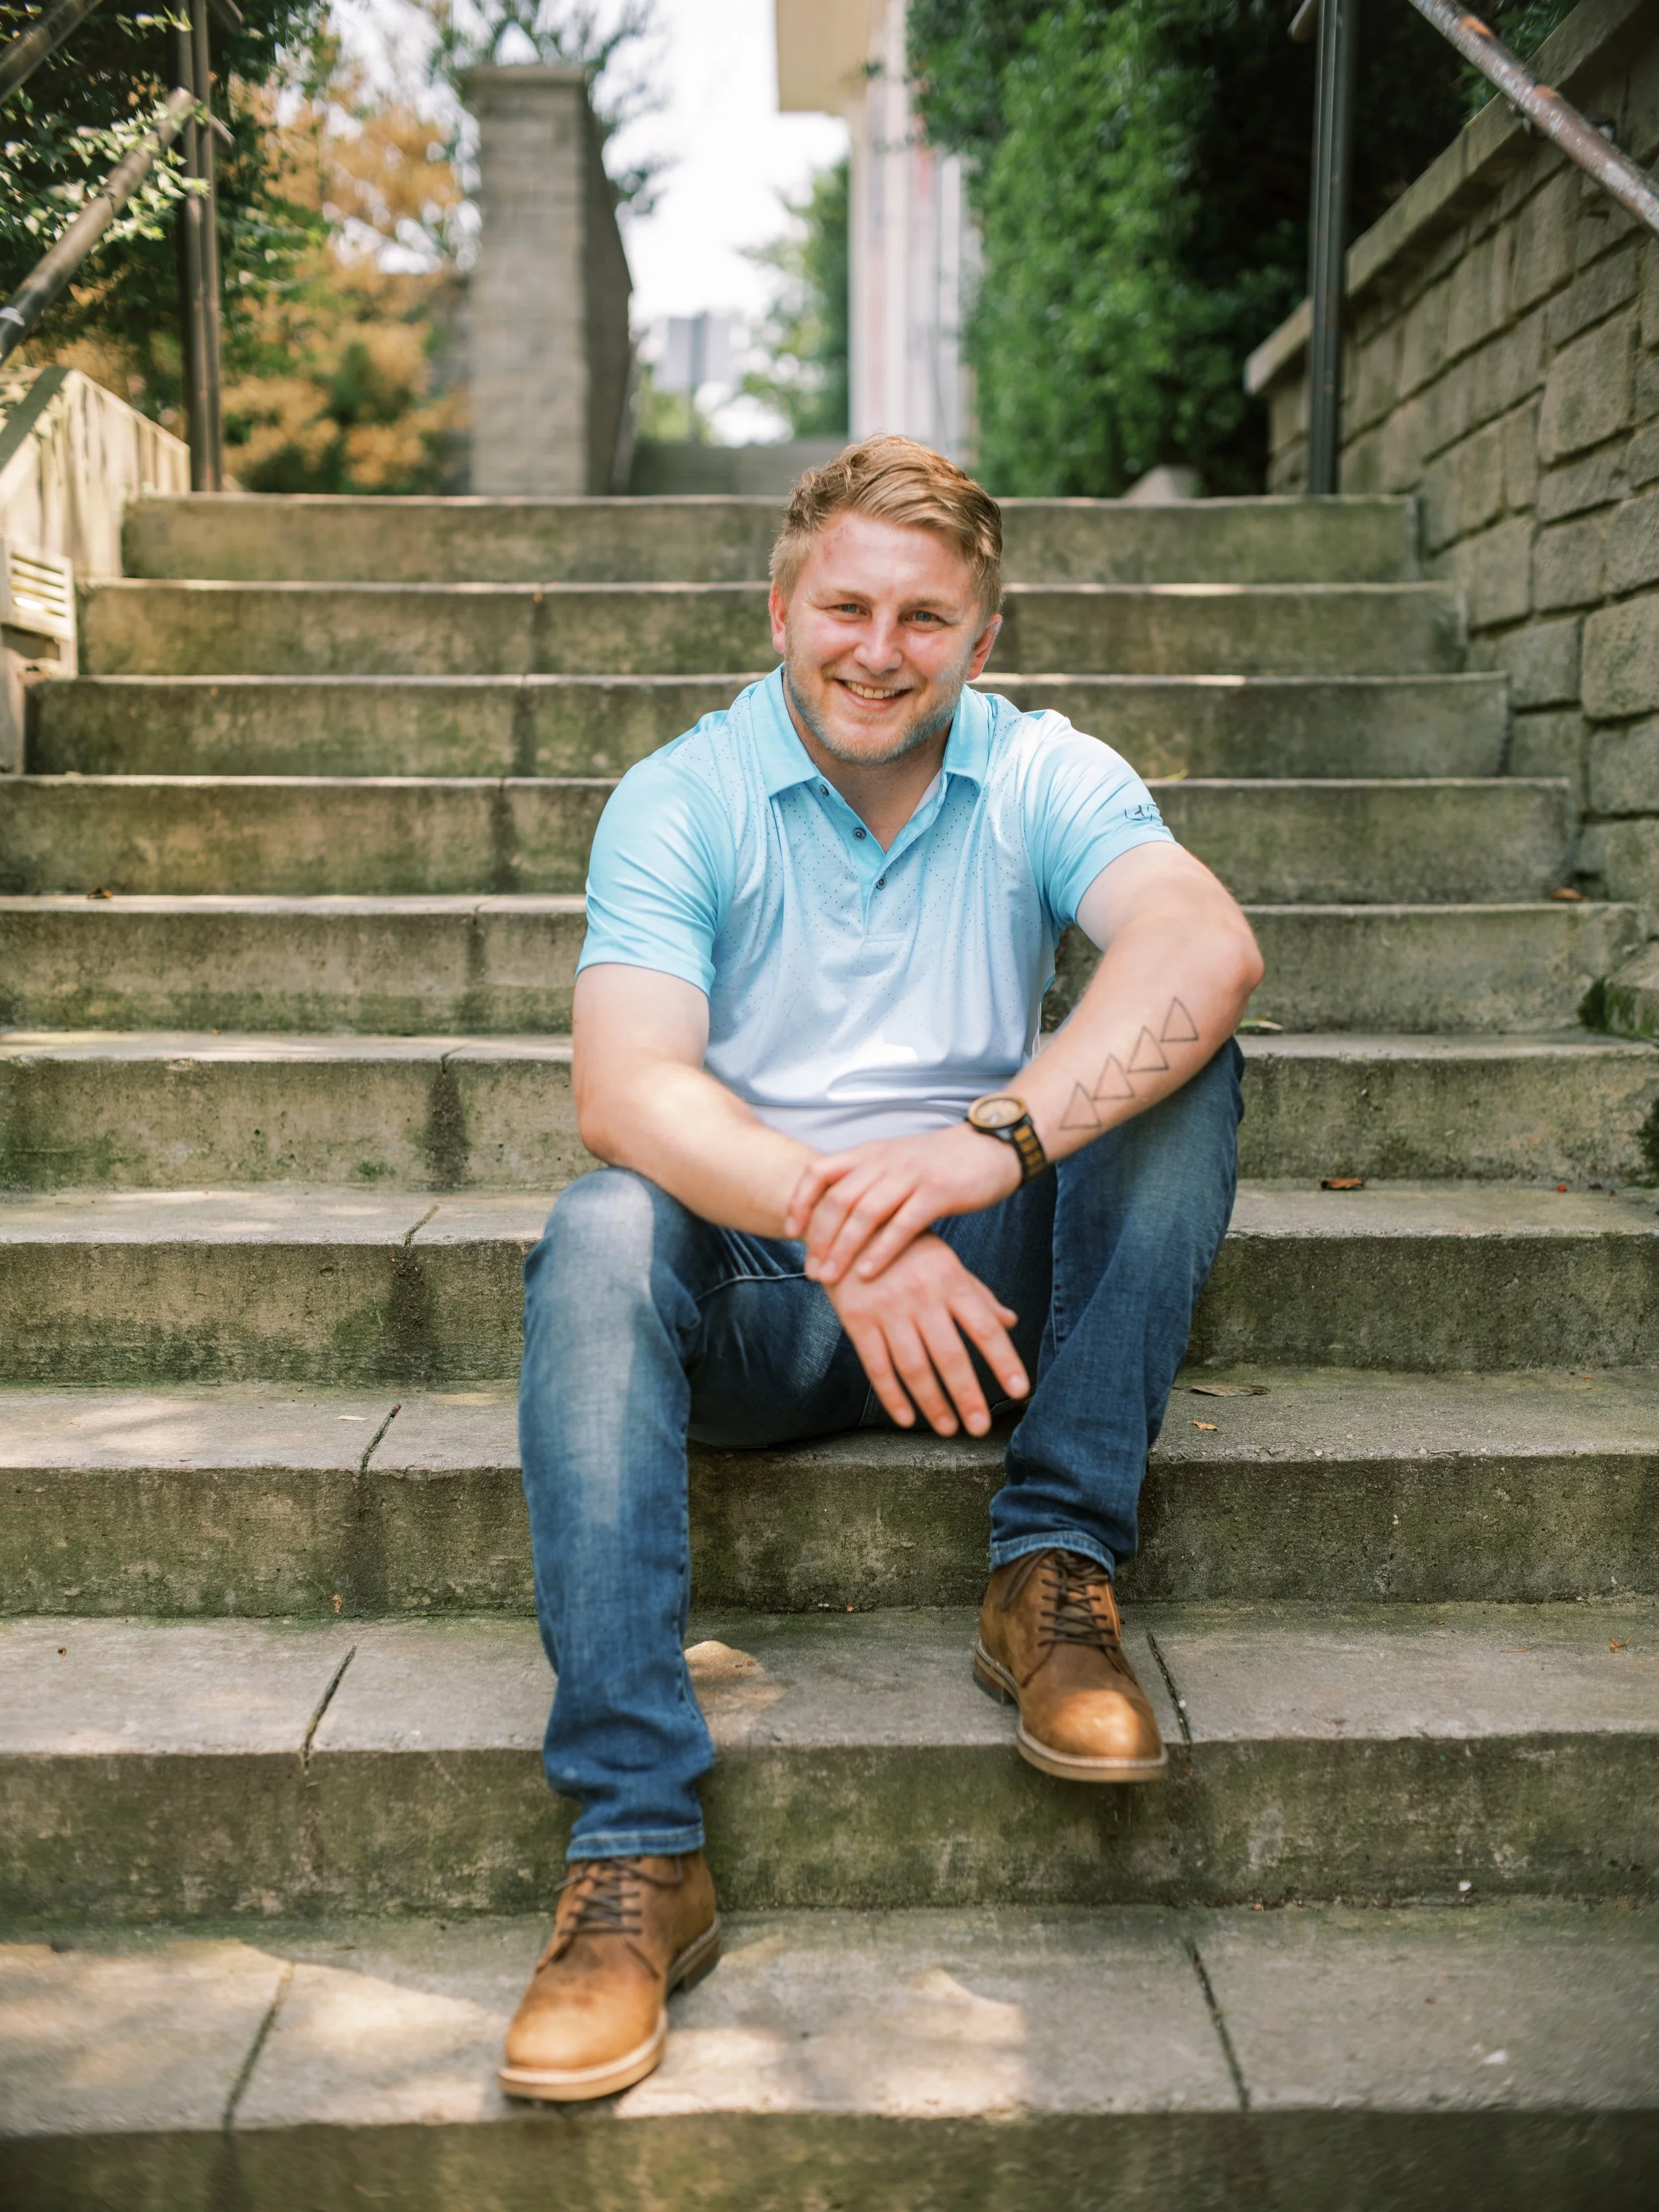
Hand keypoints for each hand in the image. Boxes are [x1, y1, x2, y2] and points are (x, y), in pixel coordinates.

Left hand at [784, 1123, 1020, 1286]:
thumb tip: (834, 1217)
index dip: (799, 1202)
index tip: (790, 1232)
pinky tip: (867, 1274)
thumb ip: (866, 1184)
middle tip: (811, 1270)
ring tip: (830, 1277)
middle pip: (837, 1200)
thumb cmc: (939, 1164)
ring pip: (864, 1214)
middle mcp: (884, 1161)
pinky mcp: (937, 1193)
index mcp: (870, 1153)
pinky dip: (880, 1252)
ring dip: (842, 1249)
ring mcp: (910, 1176)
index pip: (819, 1172)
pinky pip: (901, 1226)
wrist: (991, 1147)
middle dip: (818, 1238)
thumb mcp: (895, 1163)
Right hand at [825, 1232, 1028, 1436]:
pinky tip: (906, 1419)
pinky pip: (876, 1365)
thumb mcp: (945, 1261)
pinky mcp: (856, 1319)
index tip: (1020, 1391)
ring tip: (948, 1428)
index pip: (985, 1328)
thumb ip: (977, 1294)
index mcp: (951, 1279)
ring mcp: (887, 1308)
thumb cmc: (906, 1245)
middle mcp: (922, 1295)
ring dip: (933, 1404)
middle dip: (967, 1396)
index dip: (1004, 1362)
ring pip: (914, 1367)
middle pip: (950, 1355)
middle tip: (981, 1428)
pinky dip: (892, 1396)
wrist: (847, 1220)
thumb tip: (1010, 1322)